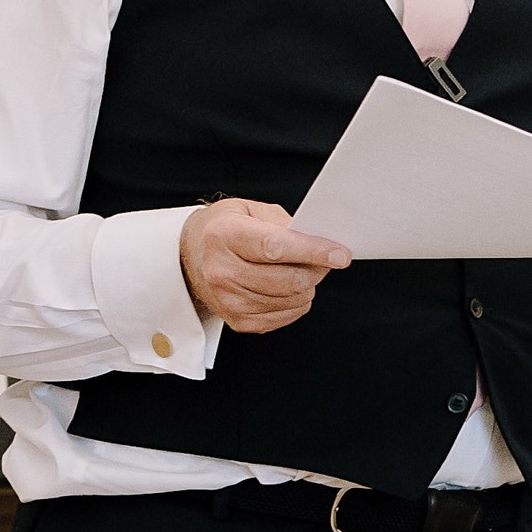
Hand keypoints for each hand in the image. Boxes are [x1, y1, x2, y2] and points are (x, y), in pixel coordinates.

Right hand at [180, 199, 348, 333]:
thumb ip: (285, 223)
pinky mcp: (240, 321)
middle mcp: (222, 271)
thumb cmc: (226, 230)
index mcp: (224, 236)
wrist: (192, 256)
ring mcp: (229, 300)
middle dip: (317, 269)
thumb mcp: (251, 210)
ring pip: (294, 299)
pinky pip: (289, 314)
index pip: (275, 247)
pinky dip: (298, 300)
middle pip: (290, 280)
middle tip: (322, 258)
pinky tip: (284, 286)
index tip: (340, 255)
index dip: (312, 251)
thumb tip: (321, 242)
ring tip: (296, 268)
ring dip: (308, 284)